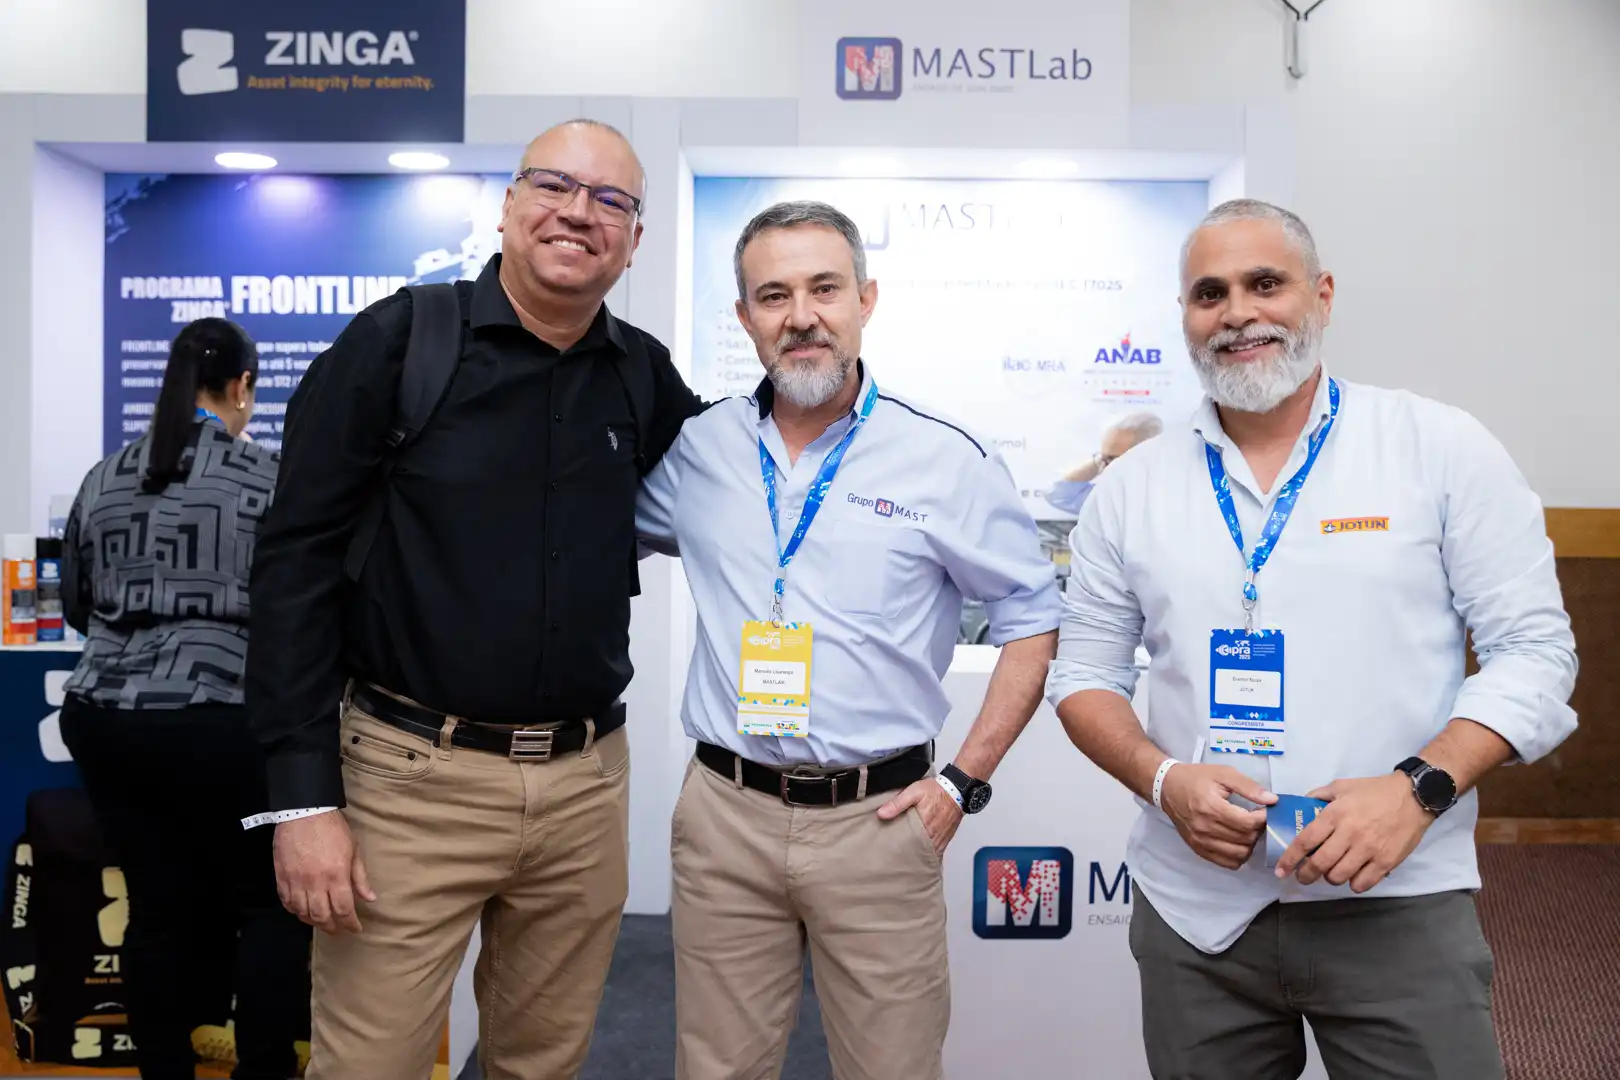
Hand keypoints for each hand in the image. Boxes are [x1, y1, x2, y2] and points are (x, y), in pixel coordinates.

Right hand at [273, 812, 375, 934]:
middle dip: (332, 927)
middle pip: (322, 916)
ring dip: (313, 921)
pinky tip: (301, 910)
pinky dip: (294, 910)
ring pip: (302, 912)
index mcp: (336, 876)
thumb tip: (370, 898)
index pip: (344, 909)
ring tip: (321, 921)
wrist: (304, 812)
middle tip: (338, 929)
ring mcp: (296, 881)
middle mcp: (315, 883)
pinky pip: (286, 902)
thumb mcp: (353, 850)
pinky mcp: (282, 877)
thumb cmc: (332, 828)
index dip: (351, 924)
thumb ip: (360, 877)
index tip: (355, 928)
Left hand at [877, 778, 963, 856]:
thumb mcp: (914, 791)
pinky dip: (928, 854)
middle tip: (894, 856)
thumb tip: (881, 814)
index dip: (897, 848)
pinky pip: (936, 851)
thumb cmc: (936, 790)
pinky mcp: (946, 839)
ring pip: (926, 853)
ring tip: (905, 857)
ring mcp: (940, 838)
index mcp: (923, 824)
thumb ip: (898, 803)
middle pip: (916, 850)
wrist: (957, 789)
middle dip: (906, 854)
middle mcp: (932, 834)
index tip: (888, 850)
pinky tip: (921, 855)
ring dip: (917, 855)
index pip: (907, 843)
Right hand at [1159, 763, 1276, 869]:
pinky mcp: (1198, 849)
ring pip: (1239, 854)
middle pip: (1245, 839)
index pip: (1247, 823)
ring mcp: (1201, 841)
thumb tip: (1272, 800)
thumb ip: (1248, 786)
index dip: (1263, 818)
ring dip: (1250, 844)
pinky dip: (1238, 856)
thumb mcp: (1223, 773)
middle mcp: (1205, 828)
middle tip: (1256, 818)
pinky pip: (1227, 863)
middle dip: (1257, 829)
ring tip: (1247, 830)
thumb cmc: (1196, 778)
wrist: (1167, 787)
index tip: (1264, 810)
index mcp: (1212, 807)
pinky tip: (1238, 842)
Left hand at [1275, 773, 1432, 891]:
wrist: (1414, 797)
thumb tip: (1301, 804)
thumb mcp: (1342, 786)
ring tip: (1331, 873)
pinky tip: (1353, 876)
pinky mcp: (1386, 861)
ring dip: (1330, 878)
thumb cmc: (1375, 791)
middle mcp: (1349, 834)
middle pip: (1320, 864)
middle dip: (1306, 875)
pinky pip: (1362, 883)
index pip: (1305, 841)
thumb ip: (1319, 795)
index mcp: (1335, 814)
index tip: (1281, 870)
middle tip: (1303, 877)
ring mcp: (1368, 850)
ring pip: (1339, 876)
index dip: (1290, 859)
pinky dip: (1353, 884)